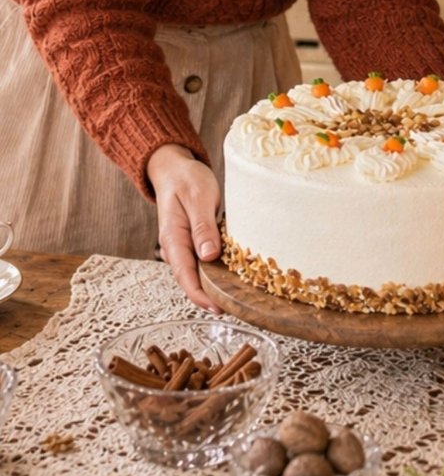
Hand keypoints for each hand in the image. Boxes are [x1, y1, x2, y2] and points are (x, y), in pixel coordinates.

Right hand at [147, 143, 222, 311]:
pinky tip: (233, 275)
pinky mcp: (194, 240)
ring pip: (198, 272)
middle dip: (210, 297)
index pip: (185, 275)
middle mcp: (176, 247)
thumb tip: (208, 256)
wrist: (174, 167)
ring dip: (214, 285)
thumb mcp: (198, 197)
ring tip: (237, 297)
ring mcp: (184, 245)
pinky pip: (203, 260)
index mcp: (173, 238)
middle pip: (191, 280)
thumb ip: (202, 226)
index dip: (201, 295)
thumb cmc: (186, 179)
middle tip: (236, 308)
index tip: (218, 307)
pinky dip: (216, 270)